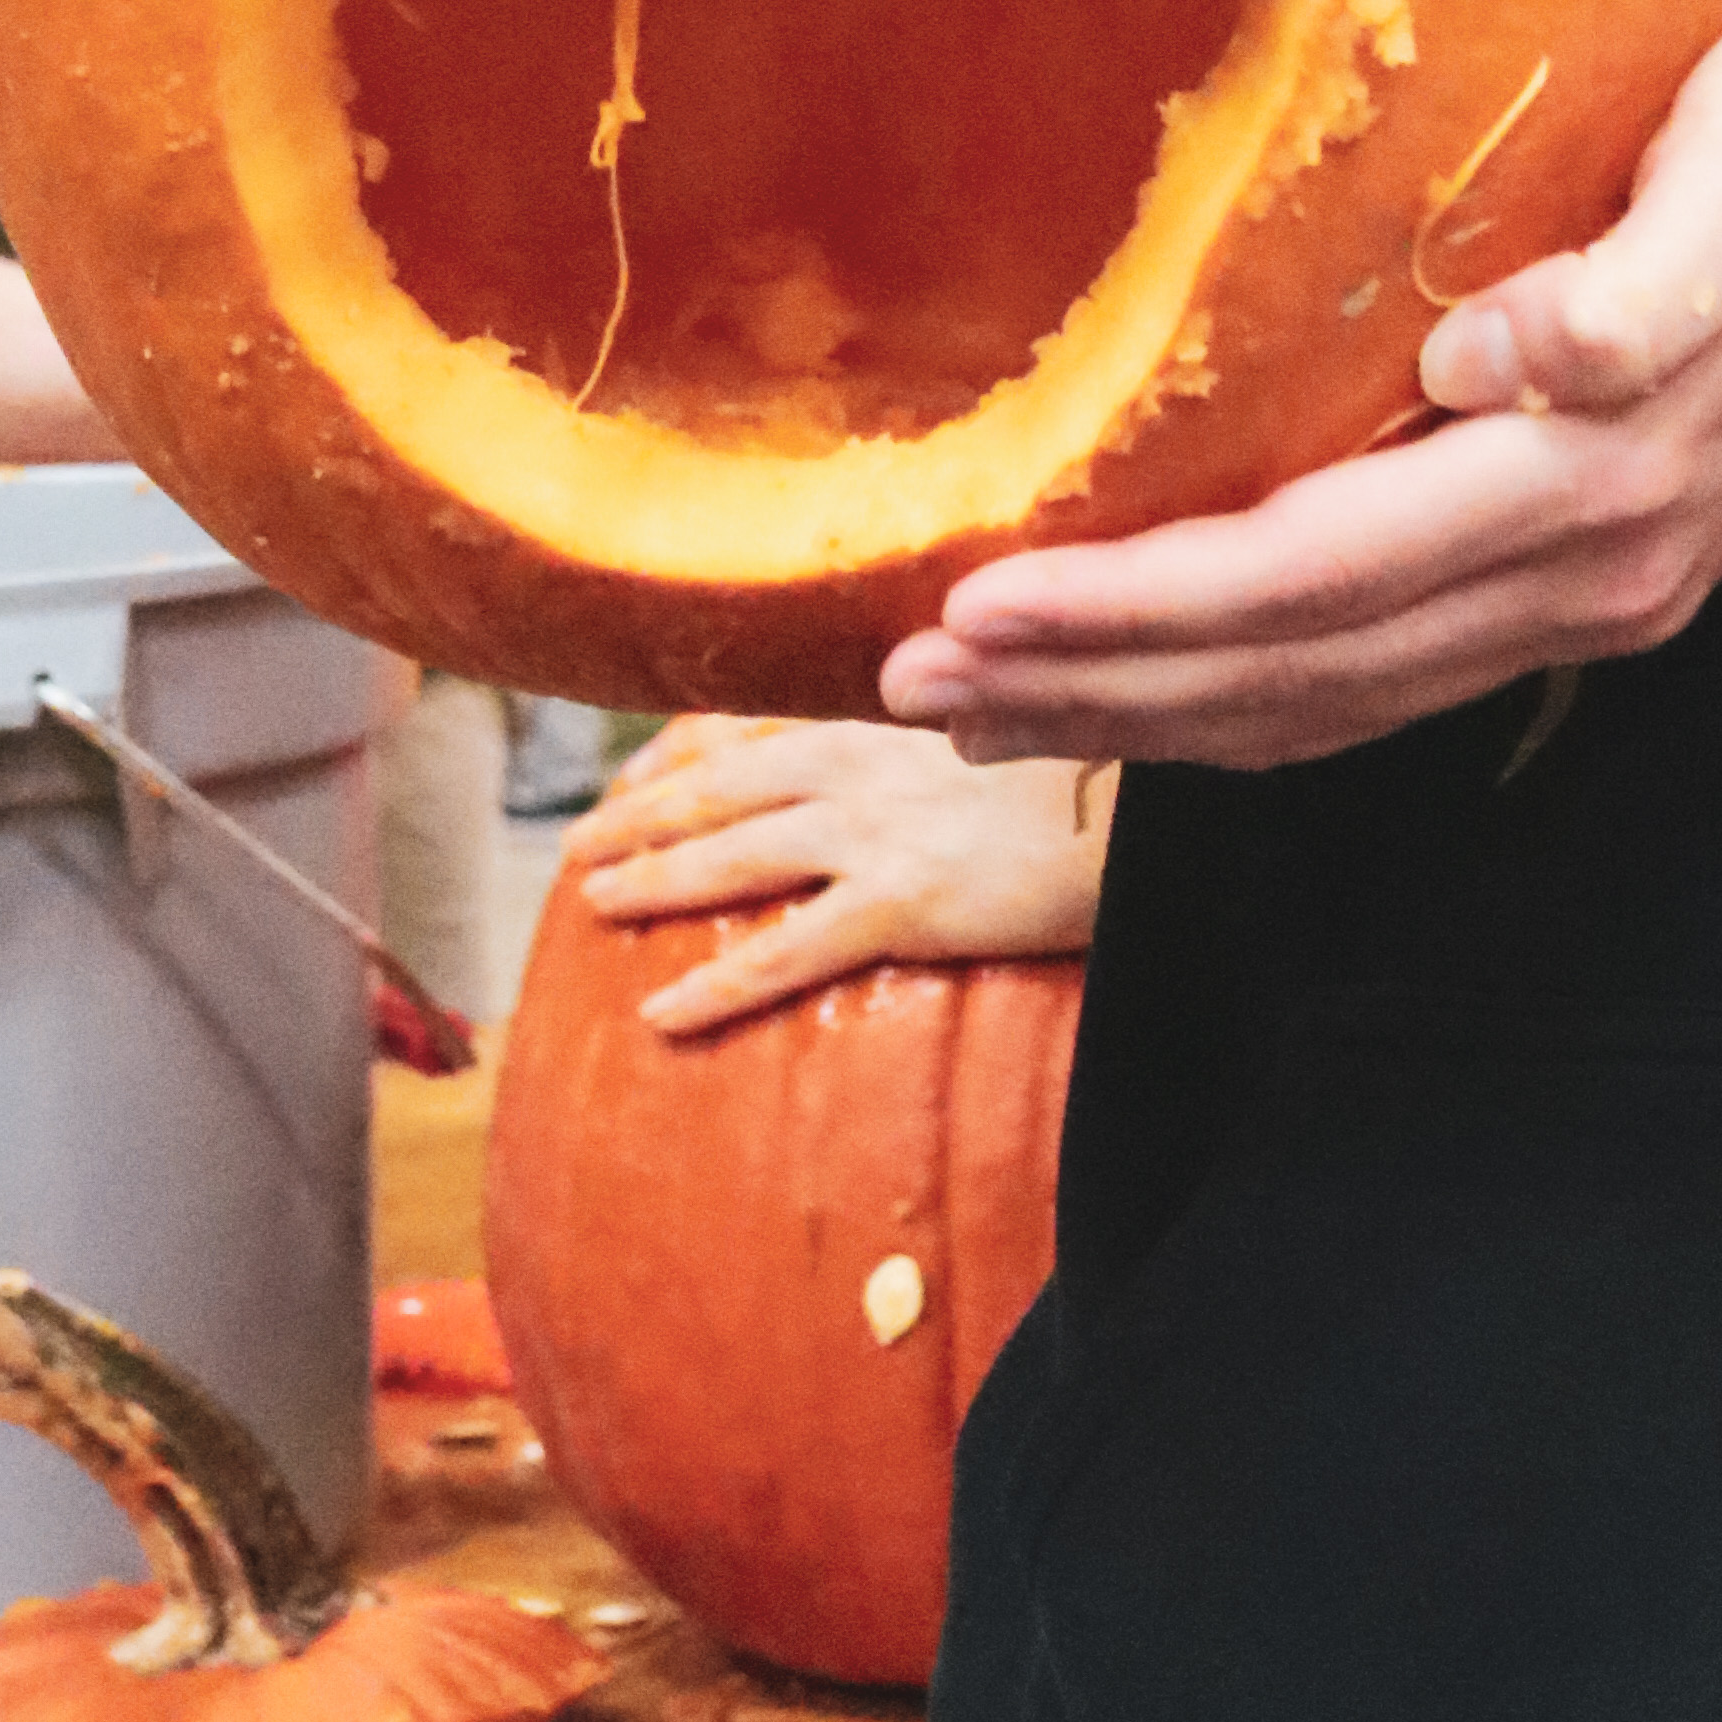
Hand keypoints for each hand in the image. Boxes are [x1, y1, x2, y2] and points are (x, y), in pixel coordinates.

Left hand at [560, 713, 1108, 1030]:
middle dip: (642, 811)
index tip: (637, 768)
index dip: (683, 747)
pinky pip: (785, 954)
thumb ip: (946, 712)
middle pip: (721, 783)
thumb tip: (920, 724)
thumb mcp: (1008, 706)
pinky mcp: (899, 905)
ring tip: (592, 901)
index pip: (754, 719)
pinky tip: (660, 1015)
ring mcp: (872, 833)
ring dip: (654, 877)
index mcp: (885, 708)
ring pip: (732, 855)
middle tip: (577, 840)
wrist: (1144, 799)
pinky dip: (716, 986)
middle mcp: (860, 760)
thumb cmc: (1094, 755)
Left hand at [881, 1, 1721, 771]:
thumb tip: (1494, 361)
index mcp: (1598, 467)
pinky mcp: (1582, 583)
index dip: (1138, 608)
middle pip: (1296, 675)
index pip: (1317, 571)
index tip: (974, 600)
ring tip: (971, 704)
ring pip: (1325, 704)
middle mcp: (1580, 569)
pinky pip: (1376, 682)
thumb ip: (1650, 270)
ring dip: (1142, 718)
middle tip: (903, 678)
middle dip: (1093, 688)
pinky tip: (1137, 687)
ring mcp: (1585, 600)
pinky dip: (1237, 704)